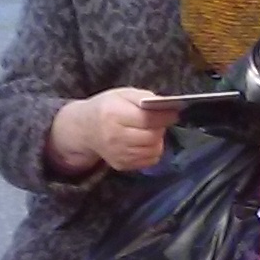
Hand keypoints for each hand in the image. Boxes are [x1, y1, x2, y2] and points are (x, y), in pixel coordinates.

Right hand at [50, 87, 179, 175]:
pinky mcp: (122, 165)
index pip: (147, 119)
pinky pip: (149, 161)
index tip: (174, 112)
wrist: (85, 129)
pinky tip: (144, 142)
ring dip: (157, 140)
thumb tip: (167, 107)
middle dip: (160, 128)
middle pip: (152, 137)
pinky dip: (152, 151)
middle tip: (158, 121)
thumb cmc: (106, 108)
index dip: (165, 116)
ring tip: (149, 131)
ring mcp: (118, 154)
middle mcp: (115, 137)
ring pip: (153, 151)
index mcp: (113, 115)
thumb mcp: (122, 94)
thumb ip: (144, 98)